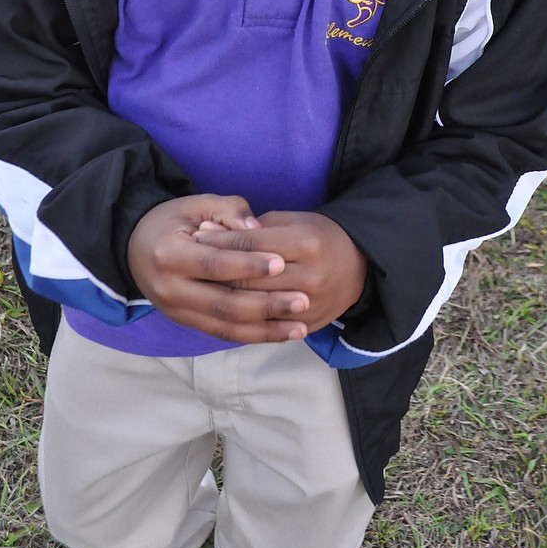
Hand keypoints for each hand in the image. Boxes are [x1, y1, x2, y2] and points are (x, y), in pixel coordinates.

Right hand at [127, 195, 309, 343]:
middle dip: (266, 304)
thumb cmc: (173, 220)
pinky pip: (222, 333)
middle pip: (223, 303)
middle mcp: (169, 289)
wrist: (136, 247)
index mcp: (169, 254)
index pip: (214, 264)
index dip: (248, 264)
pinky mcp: (186, 322)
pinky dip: (253, 335)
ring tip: (300, 326)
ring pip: (226, 326)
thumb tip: (258, 228)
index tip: (282, 262)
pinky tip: (281, 333)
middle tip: (303, 300)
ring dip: (266, 330)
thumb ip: (229, 211)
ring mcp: (177, 311)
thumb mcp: (197, 204)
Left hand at [192, 210, 367, 332]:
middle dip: (215, 270)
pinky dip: (241, 318)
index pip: (252, 243)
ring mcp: (311, 305)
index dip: (220, 239)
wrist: (358, 267)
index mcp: (307, 242)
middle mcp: (311, 275)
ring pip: (254, 306)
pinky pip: (266, 327)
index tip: (195, 235)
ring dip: (222, 296)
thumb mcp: (290, 220)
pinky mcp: (308, 325)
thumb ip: (252, 227)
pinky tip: (219, 309)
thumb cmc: (317, 235)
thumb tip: (209, 229)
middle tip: (189, 262)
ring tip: (198, 285)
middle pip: (250, 278)